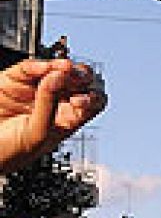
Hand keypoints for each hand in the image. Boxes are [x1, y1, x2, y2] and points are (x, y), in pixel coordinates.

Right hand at [0, 59, 103, 173]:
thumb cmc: (10, 152)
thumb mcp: (36, 134)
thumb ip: (48, 106)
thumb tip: (58, 77)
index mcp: (67, 118)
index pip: (92, 102)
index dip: (94, 98)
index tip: (86, 100)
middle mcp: (54, 101)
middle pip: (79, 82)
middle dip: (83, 78)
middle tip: (81, 78)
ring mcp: (35, 89)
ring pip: (56, 70)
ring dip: (64, 68)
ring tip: (66, 68)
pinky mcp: (15, 80)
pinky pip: (29, 68)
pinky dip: (39, 65)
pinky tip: (46, 68)